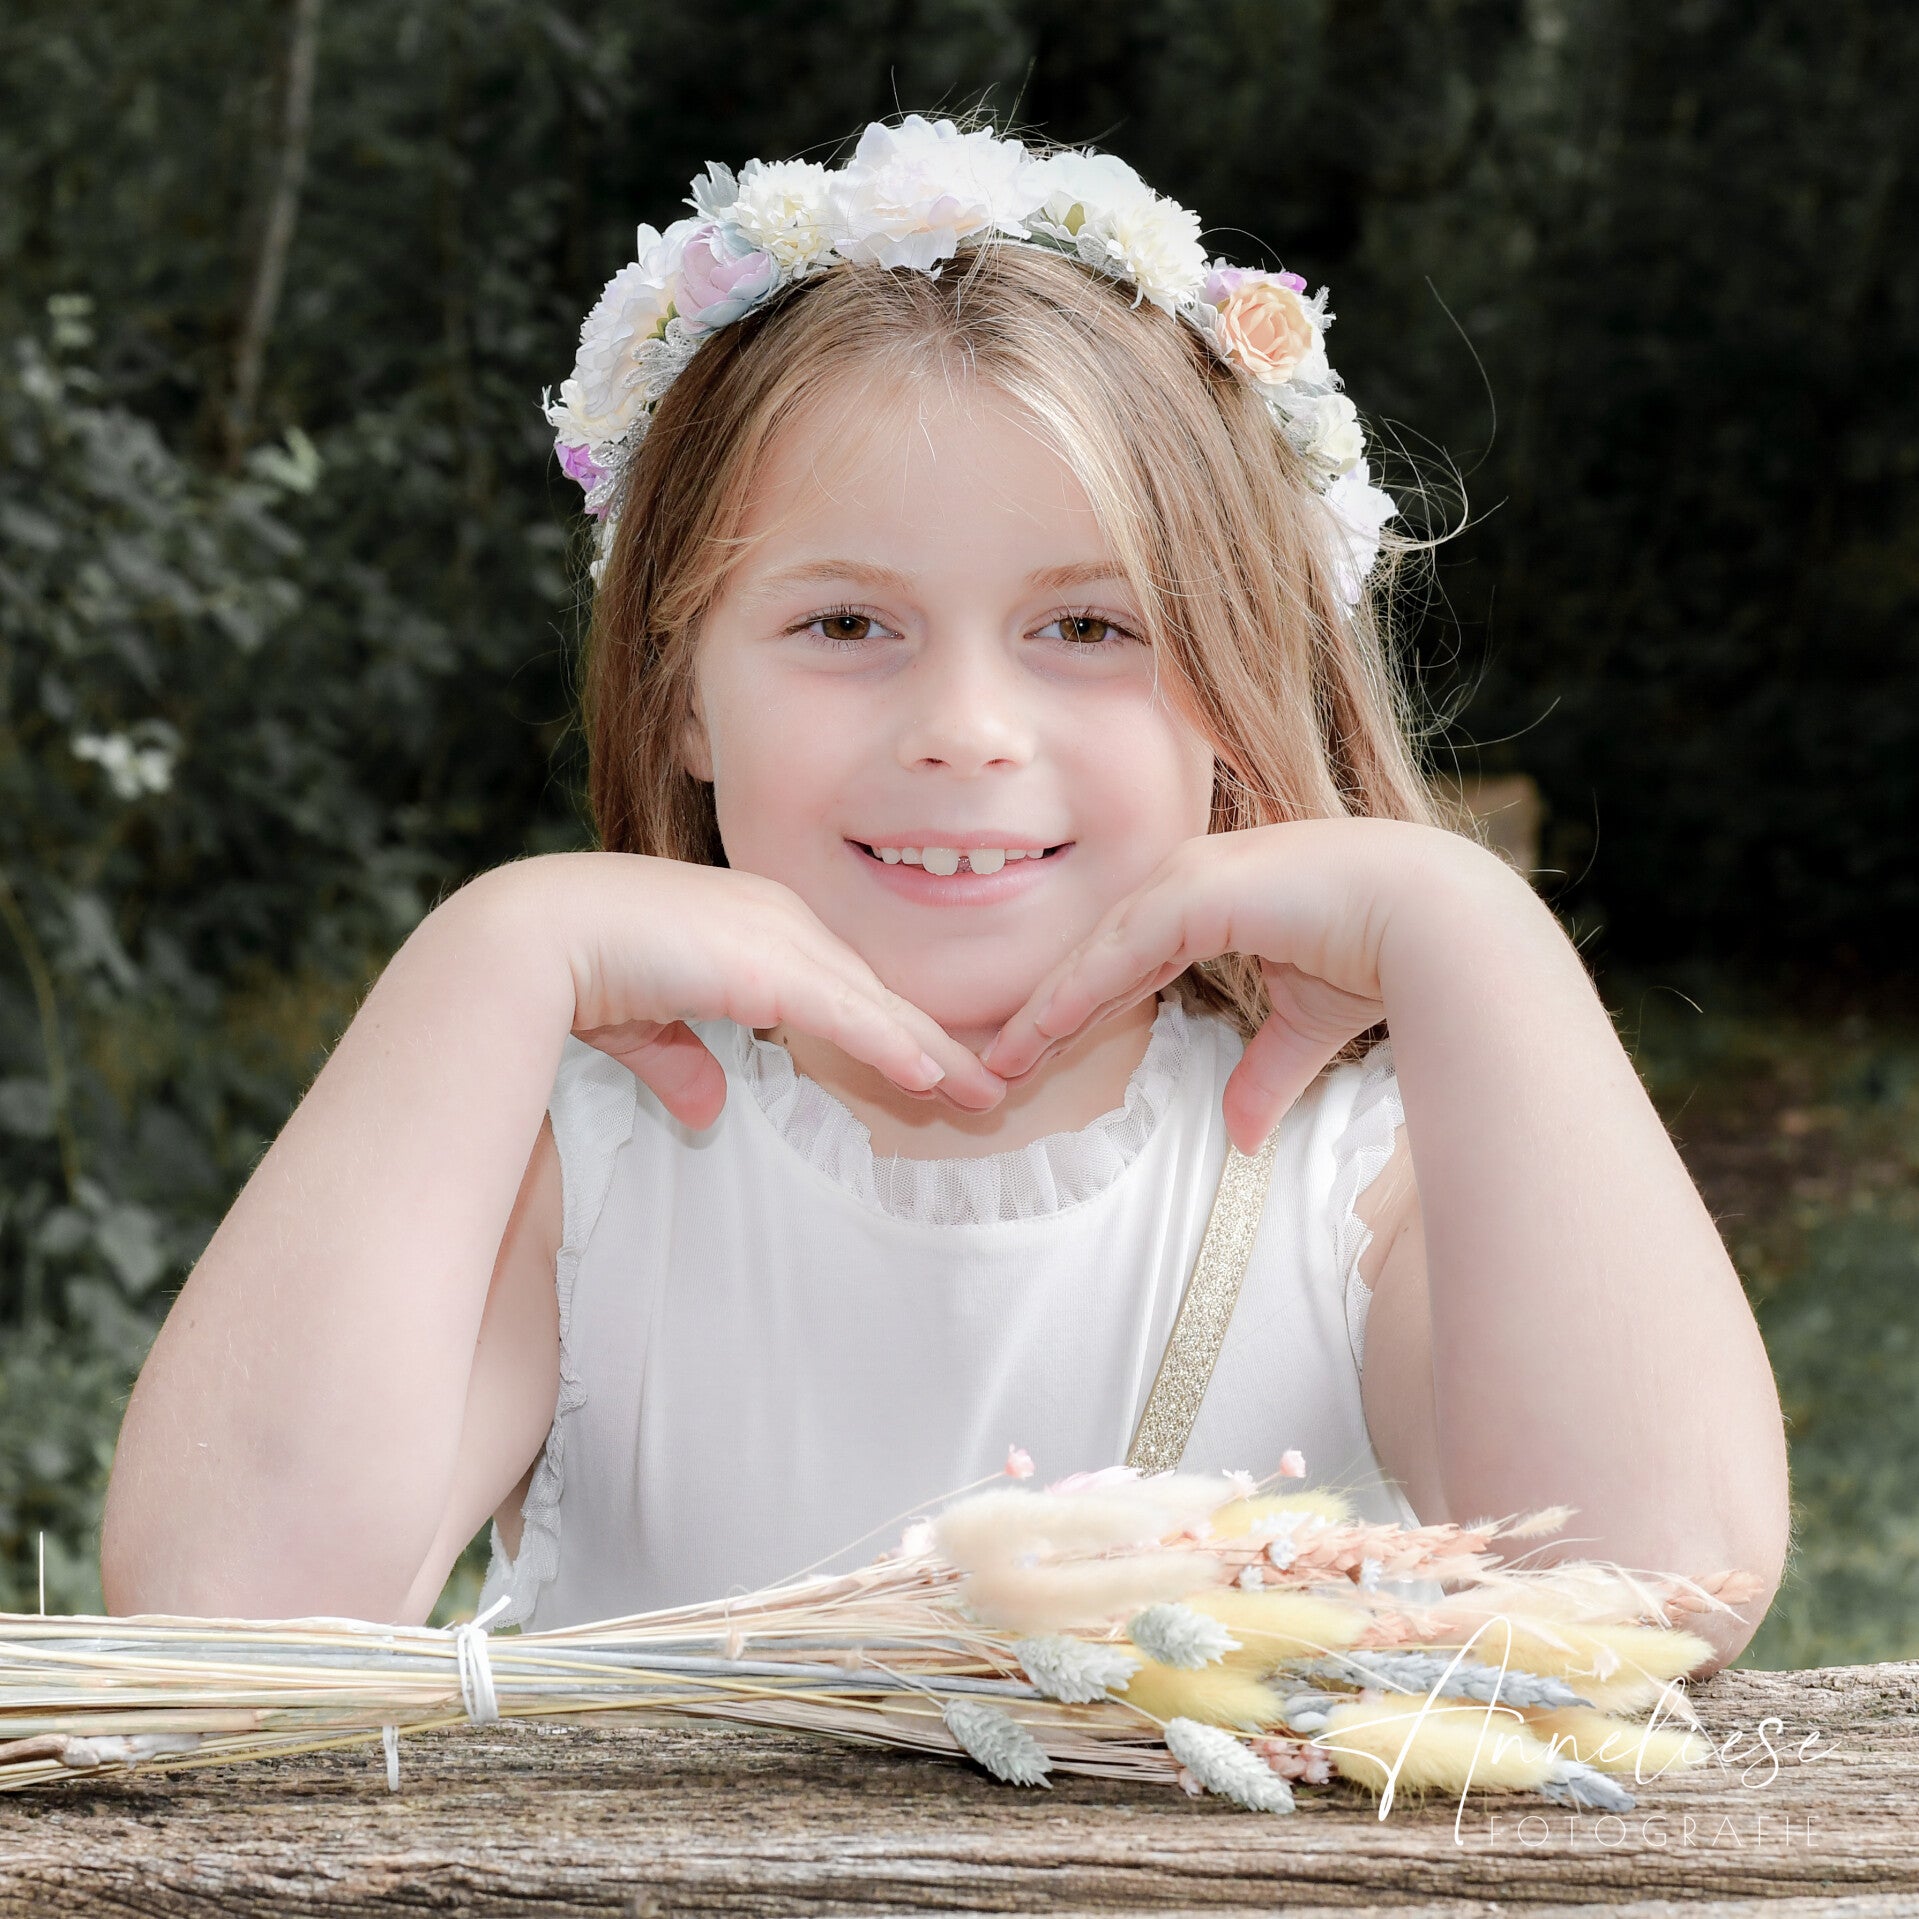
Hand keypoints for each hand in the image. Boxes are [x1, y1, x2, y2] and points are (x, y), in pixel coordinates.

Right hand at [484, 851, 1006, 1129]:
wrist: (536, 935)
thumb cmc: (579, 970)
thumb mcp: (644, 1027)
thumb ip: (683, 1061)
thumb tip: (704, 1110)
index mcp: (753, 925)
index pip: (840, 984)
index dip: (885, 1028)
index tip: (926, 1067)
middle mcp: (778, 919)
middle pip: (873, 992)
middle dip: (928, 1041)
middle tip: (980, 1085)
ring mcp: (777, 935)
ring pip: (875, 1005)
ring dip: (932, 1054)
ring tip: (981, 1095)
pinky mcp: (769, 964)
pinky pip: (850, 1014)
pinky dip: (894, 1046)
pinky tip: (932, 1077)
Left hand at [980, 819, 1486, 1154]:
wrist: (1438, 924)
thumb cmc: (1381, 958)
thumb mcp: (1305, 1026)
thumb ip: (1263, 1073)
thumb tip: (1239, 1137)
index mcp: (1212, 898)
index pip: (1127, 959)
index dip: (1081, 1007)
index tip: (1038, 1054)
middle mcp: (1191, 877)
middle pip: (1099, 954)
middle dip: (1047, 1011)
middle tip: (997, 1063)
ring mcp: (1190, 876)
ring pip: (1097, 952)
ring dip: (1046, 1008)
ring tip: (1000, 1060)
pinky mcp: (1197, 891)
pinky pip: (1120, 951)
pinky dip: (1078, 992)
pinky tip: (1041, 1030)